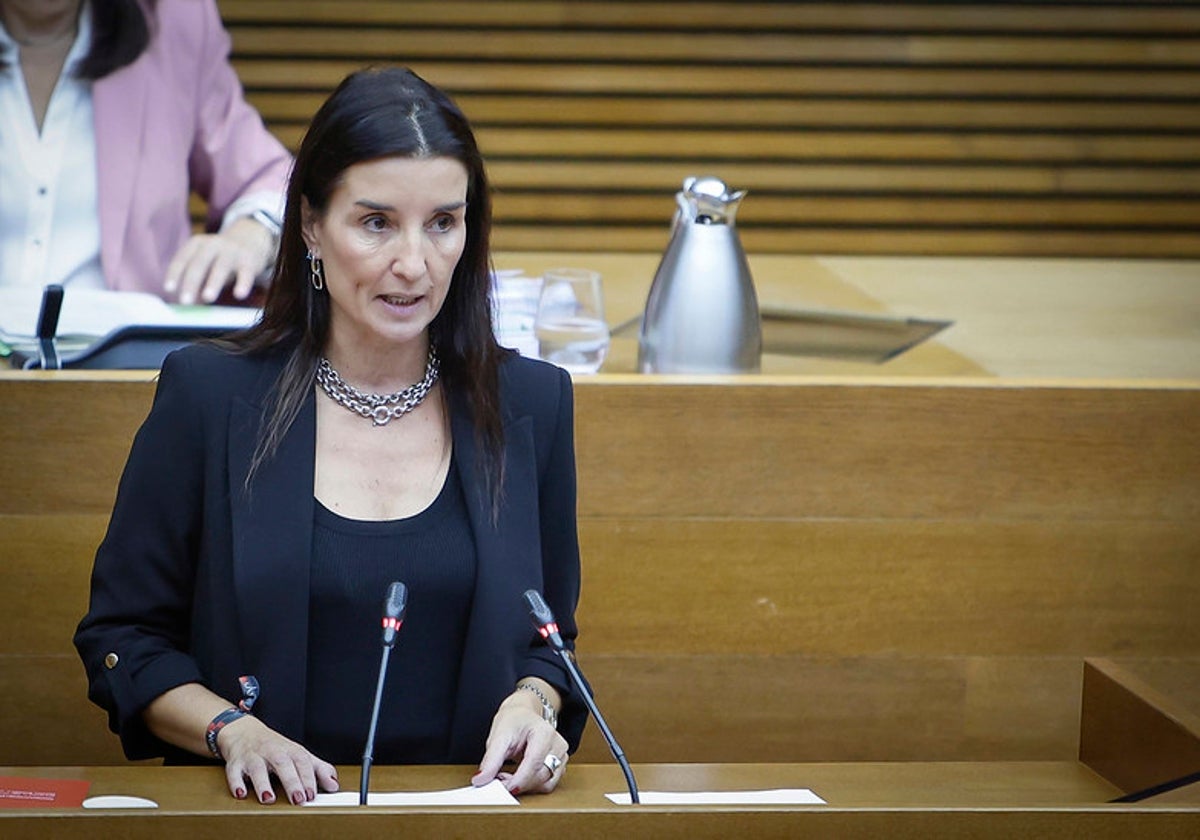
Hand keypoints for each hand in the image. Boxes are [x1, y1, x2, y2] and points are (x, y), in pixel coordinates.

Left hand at [163, 216, 274, 304]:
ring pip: (221, 267)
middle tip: (185, 301)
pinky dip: (243, 284)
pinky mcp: (249, 260)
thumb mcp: (205, 261)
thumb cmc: (220, 257)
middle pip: (199, 263)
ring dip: (213, 283)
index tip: (169, 289)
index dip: (175, 274)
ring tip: (207, 298)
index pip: (182, 259)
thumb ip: (197, 279)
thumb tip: (190, 301)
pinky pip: (245, 273)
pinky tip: (239, 294)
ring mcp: (232, 251)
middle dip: (191, 282)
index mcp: (197, 243)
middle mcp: (213, 244)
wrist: (249, 239)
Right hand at [218, 715, 338, 804]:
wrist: (244, 731)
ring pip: (257, 767)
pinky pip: (233, 771)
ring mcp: (253, 755)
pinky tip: (241, 793)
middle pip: (283, 763)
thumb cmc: (274, 747)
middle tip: (298, 799)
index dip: (308, 777)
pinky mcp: (235, 762)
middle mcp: (272, 751)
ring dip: (262, 783)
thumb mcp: (298, 754)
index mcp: (290, 749)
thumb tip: (333, 784)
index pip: (302, 761)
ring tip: (268, 798)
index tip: (312, 794)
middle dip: (291, 781)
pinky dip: (236, 782)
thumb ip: (318, 769)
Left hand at [471, 690, 568, 794]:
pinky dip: (531, 786)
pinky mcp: (561, 765)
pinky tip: (518, 777)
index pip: (533, 764)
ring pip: (545, 785)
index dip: (517, 780)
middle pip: (540, 777)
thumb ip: (491, 760)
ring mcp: (562, 756)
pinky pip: (547, 784)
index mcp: (545, 733)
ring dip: (525, 787)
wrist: (523, 714)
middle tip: (498, 778)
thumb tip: (481, 779)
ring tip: (508, 776)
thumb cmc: (514, 720)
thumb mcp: (499, 736)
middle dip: (518, 783)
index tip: (500, 787)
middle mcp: (558, 745)